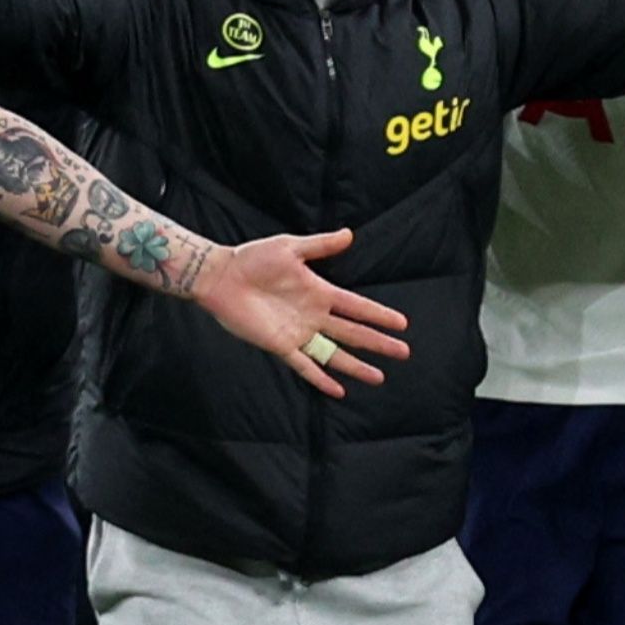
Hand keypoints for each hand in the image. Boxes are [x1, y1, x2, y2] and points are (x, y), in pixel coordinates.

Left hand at [194, 228, 412, 396]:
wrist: (221, 277)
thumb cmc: (253, 258)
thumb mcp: (291, 247)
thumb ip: (320, 245)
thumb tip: (350, 234)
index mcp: (319, 292)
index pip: (357, 306)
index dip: (379, 315)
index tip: (402, 324)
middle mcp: (314, 315)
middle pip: (353, 333)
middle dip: (378, 343)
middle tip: (404, 352)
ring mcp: (298, 333)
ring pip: (334, 353)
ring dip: (357, 365)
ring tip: (379, 377)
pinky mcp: (280, 345)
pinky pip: (304, 365)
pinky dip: (321, 378)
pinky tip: (338, 390)